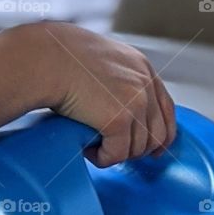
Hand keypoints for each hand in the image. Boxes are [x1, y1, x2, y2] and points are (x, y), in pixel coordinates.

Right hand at [29, 22, 176, 166]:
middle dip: (137, 149)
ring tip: (95, 147)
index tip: (153, 148)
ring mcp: (135, 103)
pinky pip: (117, 154)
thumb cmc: (61, 56)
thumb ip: (118, 77)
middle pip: (157, 133)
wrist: (46, 59)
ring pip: (137, 148)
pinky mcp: (118, 120)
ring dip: (116, 153)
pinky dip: (103, 158)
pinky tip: (89, 150)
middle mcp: (144, 85)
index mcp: (142, 67)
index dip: (161, 133)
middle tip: (115, 151)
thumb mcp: (102, 59)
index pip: (167, 110)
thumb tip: (119, 104)